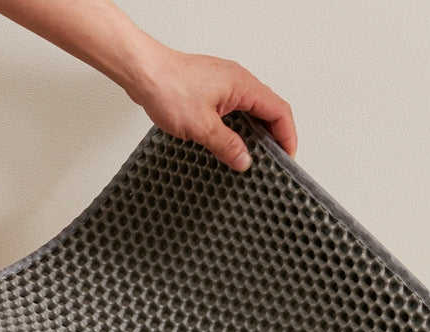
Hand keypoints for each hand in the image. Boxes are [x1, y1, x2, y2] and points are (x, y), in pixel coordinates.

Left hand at [125, 44, 297, 171]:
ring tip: (254, 157)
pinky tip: (231, 143)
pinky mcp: (210, 91)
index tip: (287, 159)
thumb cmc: (167, 86)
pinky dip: (239, 128)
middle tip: (273, 162)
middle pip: (269, 111)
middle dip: (274, 138)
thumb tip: (244, 161)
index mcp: (243, 85)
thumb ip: (227, 145)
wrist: (141, 71)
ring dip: (255, 134)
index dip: (288, 137)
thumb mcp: (202, 127)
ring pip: (251, 111)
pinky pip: (234, 111)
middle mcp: (237, 81)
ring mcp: (224, 85)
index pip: (279, 111)